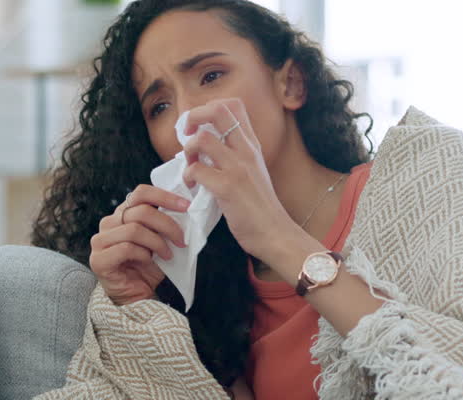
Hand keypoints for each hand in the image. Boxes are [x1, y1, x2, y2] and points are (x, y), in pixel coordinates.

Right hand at [89, 185, 189, 305]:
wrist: (136, 297)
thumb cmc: (148, 269)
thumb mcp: (159, 241)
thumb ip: (163, 224)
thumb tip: (184, 210)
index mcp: (122, 215)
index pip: (141, 193)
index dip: (164, 196)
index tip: (186, 206)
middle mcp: (108, 224)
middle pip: (140, 211)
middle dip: (167, 225)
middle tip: (181, 240)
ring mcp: (100, 242)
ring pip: (134, 229)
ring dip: (157, 242)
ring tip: (168, 255)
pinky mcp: (98, 260)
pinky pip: (126, 248)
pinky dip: (143, 255)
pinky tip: (150, 262)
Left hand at [180, 98, 300, 265]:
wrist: (275, 233)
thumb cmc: (261, 207)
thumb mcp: (254, 172)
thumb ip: (237, 156)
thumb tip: (208, 147)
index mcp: (252, 145)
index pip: (233, 104)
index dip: (209, 108)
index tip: (200, 126)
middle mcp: (246, 150)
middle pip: (217, 110)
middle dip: (194, 116)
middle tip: (186, 134)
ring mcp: (237, 168)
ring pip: (201, 139)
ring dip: (187, 150)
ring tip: (190, 165)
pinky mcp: (227, 188)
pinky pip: (196, 170)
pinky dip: (187, 176)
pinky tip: (192, 186)